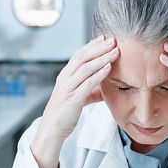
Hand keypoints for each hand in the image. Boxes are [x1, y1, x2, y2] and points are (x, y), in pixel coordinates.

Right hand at [32, 35, 118, 167]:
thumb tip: (105, 89)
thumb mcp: (79, 98)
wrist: (52, 129)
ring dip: (101, 58)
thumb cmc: (65, 113)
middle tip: (113, 40)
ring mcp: (68, 88)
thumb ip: (91, 91)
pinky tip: (108, 68)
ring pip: (85, 68)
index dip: (92, 45)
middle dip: (98, 47)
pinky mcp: (72, 99)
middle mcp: (65, 78)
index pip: (79, 54)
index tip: (104, 38)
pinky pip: (87, 83)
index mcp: (65, 75)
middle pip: (82, 57)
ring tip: (115, 51)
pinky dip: (98, 74)